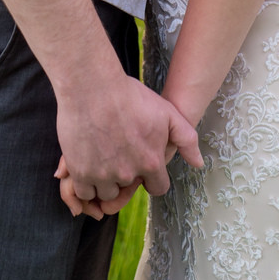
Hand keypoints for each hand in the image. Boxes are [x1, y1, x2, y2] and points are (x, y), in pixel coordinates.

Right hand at [56, 74, 201, 209]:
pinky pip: (84, 192)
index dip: (151, 177)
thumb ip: (186, 139)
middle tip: (117, 153)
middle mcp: (127, 173)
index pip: (157, 188)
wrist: (92, 86)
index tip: (141, 164)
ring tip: (101, 156)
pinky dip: (86, 183)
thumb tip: (199, 163)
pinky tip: (87, 163)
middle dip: (125, 176)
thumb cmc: (129, 95)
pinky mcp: (79, 172)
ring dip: (104, 181)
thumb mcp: (166, 112)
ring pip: (105, 192)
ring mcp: (102, 175)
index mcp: (150, 162)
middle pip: (128, 189)